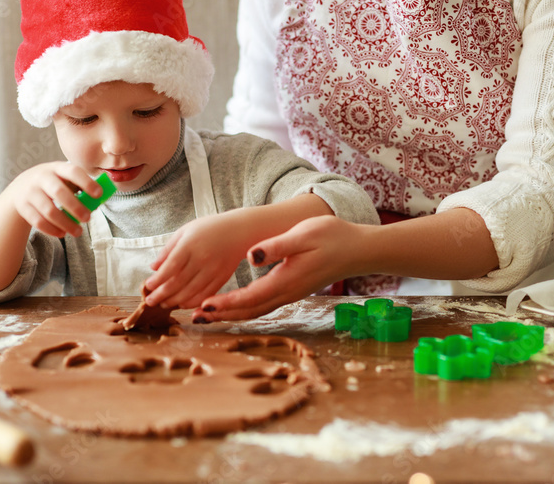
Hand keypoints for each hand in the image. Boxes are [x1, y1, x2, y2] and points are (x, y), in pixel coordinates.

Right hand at [7, 162, 101, 238]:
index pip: (73, 171)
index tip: (99, 194)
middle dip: (75, 207)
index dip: (86, 182)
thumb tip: (96, 203)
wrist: (20, 187)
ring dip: (66, 223)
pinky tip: (62, 233)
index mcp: (57, 168)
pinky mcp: (23, 206)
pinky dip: (52, 229)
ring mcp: (30, 192)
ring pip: (48, 210)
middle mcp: (41, 177)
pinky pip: (38, 221)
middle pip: (59, 192)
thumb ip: (80, 188)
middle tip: (88, 218)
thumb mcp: (63, 179)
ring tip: (78, 232)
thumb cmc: (52, 184)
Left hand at [144, 211, 253, 309]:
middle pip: (178, 282)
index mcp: (190, 244)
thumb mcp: (185, 231)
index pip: (170, 267)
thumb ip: (168, 249)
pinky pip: (205, 294)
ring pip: (191, 292)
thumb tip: (153, 267)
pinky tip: (182, 303)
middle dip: (162, 294)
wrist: (239, 231)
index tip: (148, 286)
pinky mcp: (222, 278)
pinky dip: (192, 302)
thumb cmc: (210, 229)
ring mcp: (213, 269)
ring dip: (175, 300)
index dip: (158, 280)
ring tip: (164, 304)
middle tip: (151, 301)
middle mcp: (202, 258)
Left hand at [192, 216, 370, 321]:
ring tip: (207, 315)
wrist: (359, 250)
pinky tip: (235, 306)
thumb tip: (251, 256)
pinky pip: (264, 305)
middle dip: (221, 315)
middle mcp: (287, 292)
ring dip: (231, 315)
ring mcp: (291, 294)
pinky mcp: (293, 290)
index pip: (249, 298)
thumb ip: (276, 247)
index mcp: (286, 280)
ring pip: (256, 311)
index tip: (203, 306)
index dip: (225, 304)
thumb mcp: (303, 236)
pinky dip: (245, 309)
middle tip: (195, 317)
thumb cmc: (333, 238)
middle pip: (249, 311)